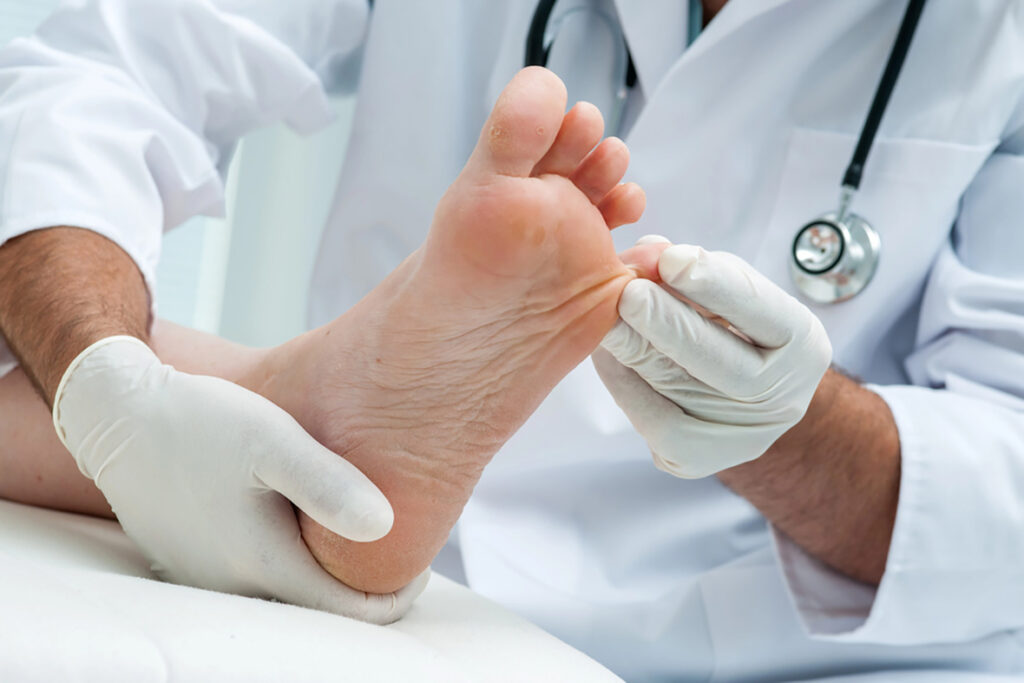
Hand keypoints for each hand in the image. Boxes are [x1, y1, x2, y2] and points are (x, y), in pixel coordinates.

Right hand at [52, 336, 426, 622]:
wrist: (116, 411)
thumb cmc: (198, 421)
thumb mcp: (272, 441)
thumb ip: (328, 484)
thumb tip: (386, 528)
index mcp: (262, 563)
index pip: (348, 612)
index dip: (396, 594)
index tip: (421, 558)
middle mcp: (233, 583)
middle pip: (319, 606)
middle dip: (366, 581)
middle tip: (399, 538)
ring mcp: (208, 574)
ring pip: (287, 588)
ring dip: (328, 566)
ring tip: (356, 521)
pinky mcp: (194, 556)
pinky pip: (257, 570)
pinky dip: (293, 553)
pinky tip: (303, 514)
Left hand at [594, 237, 831, 477]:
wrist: (743, 400)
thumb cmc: (733, 329)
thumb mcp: (727, 293)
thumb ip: (694, 271)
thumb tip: (649, 252)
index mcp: (801, 343)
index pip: (762, 311)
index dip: (715, 284)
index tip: (672, 259)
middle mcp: (781, 398)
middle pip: (722, 363)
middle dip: (669, 324)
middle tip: (629, 294)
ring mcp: (741, 437)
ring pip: (679, 391)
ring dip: (635, 348)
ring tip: (605, 318)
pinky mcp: (698, 459)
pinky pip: (654, 420)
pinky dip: (623, 383)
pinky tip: (607, 355)